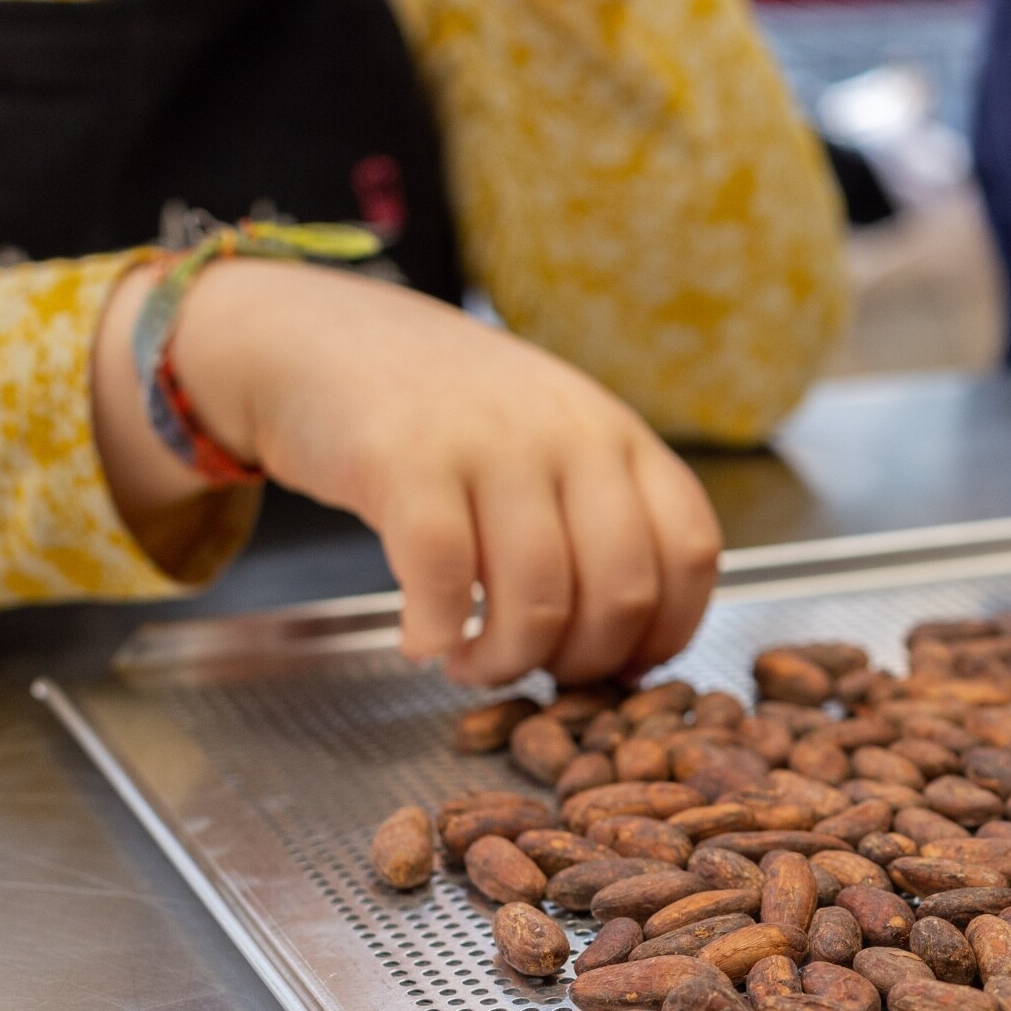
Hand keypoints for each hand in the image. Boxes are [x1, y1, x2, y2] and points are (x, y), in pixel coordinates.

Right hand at [93, 258, 721, 686]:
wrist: (320, 336)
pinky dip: (436, 634)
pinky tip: (420, 641)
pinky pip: (444, 580)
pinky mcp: (405, 460)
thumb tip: (634, 641)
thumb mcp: (550, 436)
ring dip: (507, 661)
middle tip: (540, 673)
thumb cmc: (444, 412)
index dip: (667, 629)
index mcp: (617, 435)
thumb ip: (599, 513)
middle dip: (585, 661)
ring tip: (471, 663)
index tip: (626, 667)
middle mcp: (568, 433)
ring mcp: (490, 443)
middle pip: (623, 589)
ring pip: (539, 597)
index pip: (690, 549)